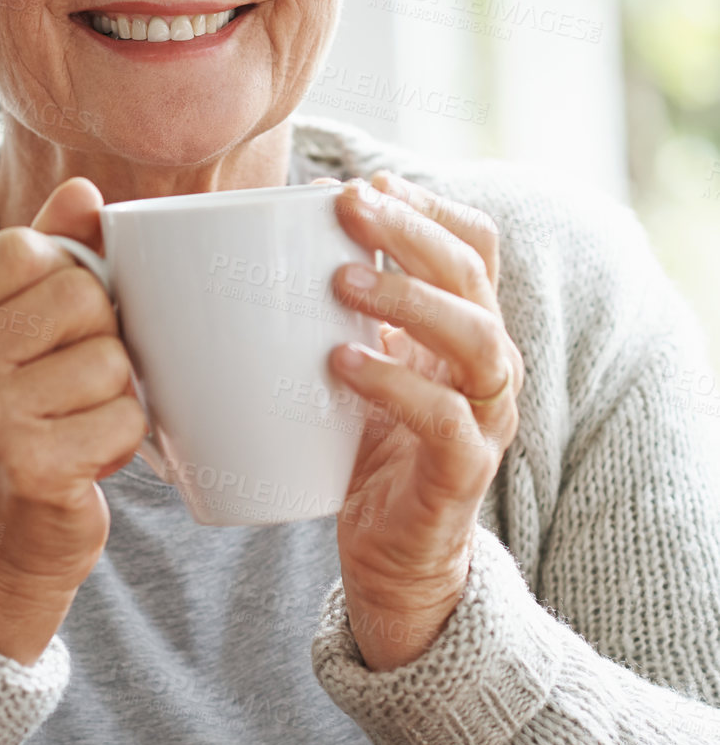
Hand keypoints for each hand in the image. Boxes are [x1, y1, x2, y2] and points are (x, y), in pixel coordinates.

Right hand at [0, 177, 148, 665]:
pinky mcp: (30, 468)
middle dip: (101, 341)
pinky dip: (122, 443)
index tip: (57, 333)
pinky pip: (124, 417)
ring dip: (115, 398)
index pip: (30, 249)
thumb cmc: (14, 434)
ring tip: (78, 426)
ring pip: (111, 359)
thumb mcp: (10, 342)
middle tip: (72, 390)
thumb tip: (84, 191)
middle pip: (81, 296)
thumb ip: (46, 261)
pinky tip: (87, 462)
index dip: (70, 281)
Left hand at [324, 170, 524, 670]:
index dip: (429, 206)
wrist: (392, 561)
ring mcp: (484, 419)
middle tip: (348, 205)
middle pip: (474, 275)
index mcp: (463, 331)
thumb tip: (257, 250)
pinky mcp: (463, 473)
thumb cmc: (364, 454)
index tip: (365, 183)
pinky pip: (445, 419)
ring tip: (339, 279)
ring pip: (476, 339)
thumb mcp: (352, 370)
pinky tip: (343, 363)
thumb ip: (334, 315)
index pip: (475, 245)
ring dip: (407, 298)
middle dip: (411, 230)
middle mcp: (487, 366)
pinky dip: (397, 385)